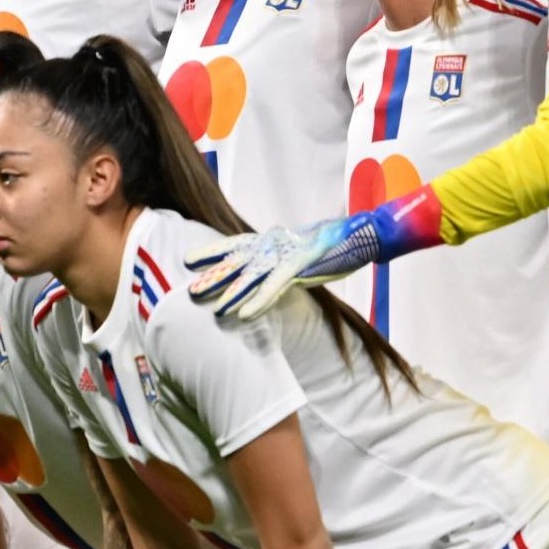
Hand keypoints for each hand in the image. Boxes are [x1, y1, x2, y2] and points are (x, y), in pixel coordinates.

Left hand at [185, 190, 443, 319]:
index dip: (211, 251)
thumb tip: (266, 271)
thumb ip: (280, 260)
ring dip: (231, 294)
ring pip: (252, 276)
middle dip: (213, 276)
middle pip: (236, 262)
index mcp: (272, 239)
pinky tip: (244, 314)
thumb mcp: (298, 251)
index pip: (235, 245)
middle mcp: (273, 245)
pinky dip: (259, 301)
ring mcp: (286, 255)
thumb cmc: (330, 244)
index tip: (187, 259)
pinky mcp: (300, 265)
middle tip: (189, 291)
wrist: (361, 234)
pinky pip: (275, 286)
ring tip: (214, 310)